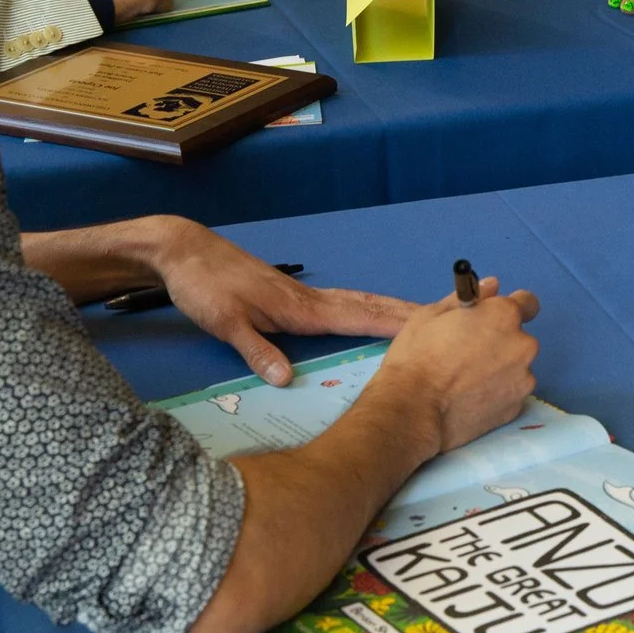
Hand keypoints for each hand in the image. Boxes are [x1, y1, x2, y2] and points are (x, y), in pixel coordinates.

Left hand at [146, 219, 419, 384]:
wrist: (184, 252)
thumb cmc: (204, 285)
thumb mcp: (225, 322)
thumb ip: (257, 350)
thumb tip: (288, 380)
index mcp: (299, 308)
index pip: (356, 317)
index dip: (393, 323)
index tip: (430, 326)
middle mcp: (308, 300)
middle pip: (367, 305)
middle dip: (405, 312)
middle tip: (449, 315)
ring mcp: (300, 296)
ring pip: (356, 302)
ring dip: (389, 308)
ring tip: (422, 315)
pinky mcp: (289, 297)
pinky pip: (340, 304)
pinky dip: (365, 308)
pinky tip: (367, 315)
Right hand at [368, 277, 543, 459]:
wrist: (413, 411)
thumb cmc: (417, 356)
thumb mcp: (431, 315)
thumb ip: (468, 298)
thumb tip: (492, 286)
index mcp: (504, 316)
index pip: (527, 303)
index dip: (508, 309)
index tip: (493, 318)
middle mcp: (523, 345)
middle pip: (518, 338)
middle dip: (500, 342)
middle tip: (468, 354)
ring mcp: (523, 379)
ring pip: (515, 367)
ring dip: (499, 369)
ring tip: (466, 381)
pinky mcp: (516, 407)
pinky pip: (510, 392)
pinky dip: (496, 393)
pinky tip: (470, 398)